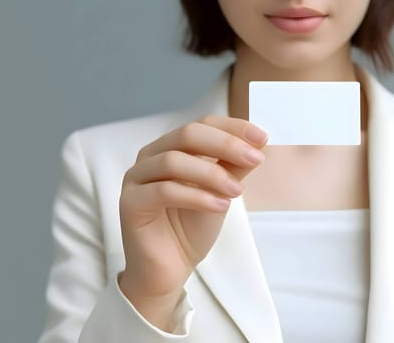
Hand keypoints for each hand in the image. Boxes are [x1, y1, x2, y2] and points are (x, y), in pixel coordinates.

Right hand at [118, 115, 266, 329]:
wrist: (170, 268)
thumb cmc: (192, 227)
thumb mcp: (221, 192)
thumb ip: (234, 167)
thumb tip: (259, 144)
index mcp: (172, 148)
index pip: (202, 124)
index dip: (233, 128)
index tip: (263, 138)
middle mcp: (151, 157)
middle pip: (187, 134)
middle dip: (225, 144)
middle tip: (255, 159)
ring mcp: (137, 178)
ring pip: (173, 161)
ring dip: (212, 174)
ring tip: (238, 191)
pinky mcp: (130, 203)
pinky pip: (164, 191)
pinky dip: (196, 196)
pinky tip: (219, 206)